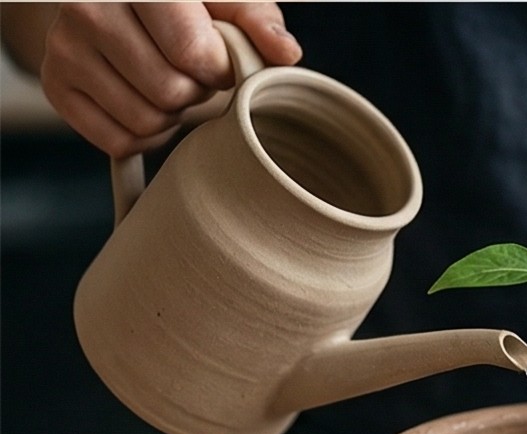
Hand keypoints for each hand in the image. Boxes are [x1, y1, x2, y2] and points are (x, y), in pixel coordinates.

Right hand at [40, 2, 301, 157]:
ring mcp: (64, 48)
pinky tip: (148, 103)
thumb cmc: (186, 5)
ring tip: (170, 85)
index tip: (218, 59)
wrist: (119, 4)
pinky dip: (145, 135)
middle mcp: (88, 8)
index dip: (218, 69)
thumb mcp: (226, 0)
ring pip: (144, 122)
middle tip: (192, 74)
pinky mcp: (57, 86)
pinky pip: (118, 141)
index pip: (191, 51)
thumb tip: (285, 54)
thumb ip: (258, 21)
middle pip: (169, 92)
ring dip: (172, 115)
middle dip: (194, 92)